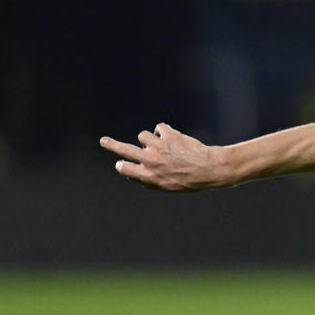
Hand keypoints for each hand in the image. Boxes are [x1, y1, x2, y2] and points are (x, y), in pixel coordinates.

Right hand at [99, 124, 226, 190]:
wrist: (211, 169)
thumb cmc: (189, 180)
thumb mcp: (166, 186)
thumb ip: (146, 179)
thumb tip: (128, 171)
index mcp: (149, 176)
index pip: (126, 169)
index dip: (122, 165)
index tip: (121, 164)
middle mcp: (151, 161)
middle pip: (125, 150)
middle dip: (112, 145)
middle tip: (103, 141)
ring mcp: (159, 147)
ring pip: (143, 135)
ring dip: (150, 138)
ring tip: (164, 145)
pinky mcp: (169, 135)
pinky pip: (159, 127)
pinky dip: (164, 131)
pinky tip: (174, 138)